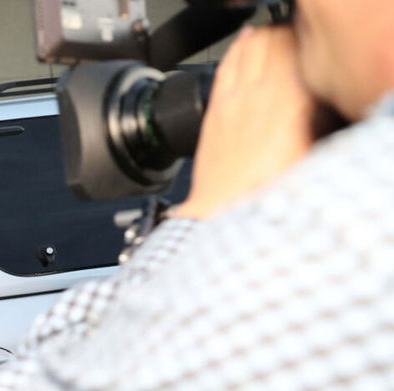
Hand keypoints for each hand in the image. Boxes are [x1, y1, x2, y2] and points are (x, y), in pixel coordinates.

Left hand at [172, 25, 326, 219]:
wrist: (224, 208)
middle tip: (290, 42)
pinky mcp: (215, 108)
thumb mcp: (309, 156)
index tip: (306, 47)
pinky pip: (226, 67)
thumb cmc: (266, 190)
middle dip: (283, 38)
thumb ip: (316, 123)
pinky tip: (241, 45)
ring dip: (260, 39)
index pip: (298, 53)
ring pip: (249, 50)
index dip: (302, 44)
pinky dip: (235, 50)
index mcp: (290, 102)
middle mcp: (260, 94)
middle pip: (273, 44)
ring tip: (269, 37)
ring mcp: (234, 99)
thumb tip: (318, 109)